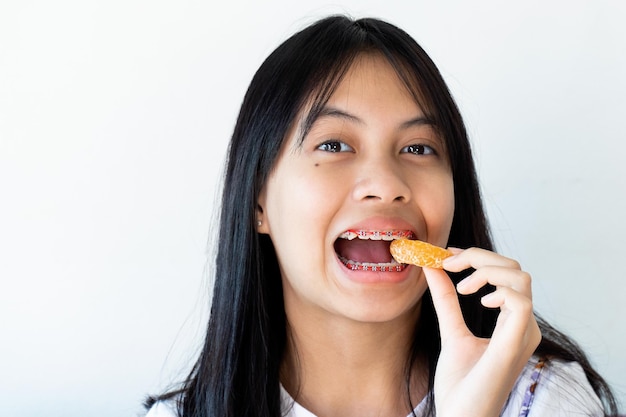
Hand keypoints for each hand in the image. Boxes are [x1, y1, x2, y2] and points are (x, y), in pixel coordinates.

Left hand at [423, 247, 541, 416]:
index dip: (478, 257)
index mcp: (512, 323)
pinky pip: (520, 302)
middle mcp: (523, 326)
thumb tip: (433, 267)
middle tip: (448, 264)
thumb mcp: (451, 331)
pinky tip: (478, 301)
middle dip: (479, 257)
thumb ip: (446, 300)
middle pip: (515, 268)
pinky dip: (498, 290)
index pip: (508, 274)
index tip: (448, 255)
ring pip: (521, 277)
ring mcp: (522, 335)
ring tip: (463, 286)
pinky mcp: (514, 344)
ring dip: (486, 269)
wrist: (460, 416)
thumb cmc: (461, 384)